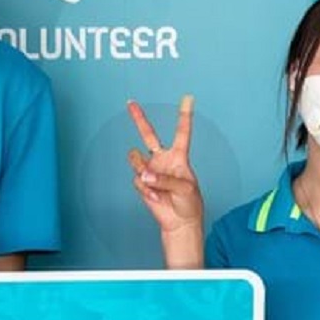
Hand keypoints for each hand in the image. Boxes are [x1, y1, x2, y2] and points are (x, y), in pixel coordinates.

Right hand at [127, 95, 204, 267]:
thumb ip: (165, 179)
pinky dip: (146, 190)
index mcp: (179, 156)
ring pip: (136, 159)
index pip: (182, 132)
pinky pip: (138, 180)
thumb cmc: (189, 203)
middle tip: (130, 103)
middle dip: (138, 118)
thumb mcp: (185, 188)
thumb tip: (144, 174)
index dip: (184, 115)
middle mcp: (162, 159)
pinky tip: (156, 197)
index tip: (188, 97)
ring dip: (144, 171)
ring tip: (153, 183)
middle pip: (148, 135)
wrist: (179, 222)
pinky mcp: (142, 182)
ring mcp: (151, 170)